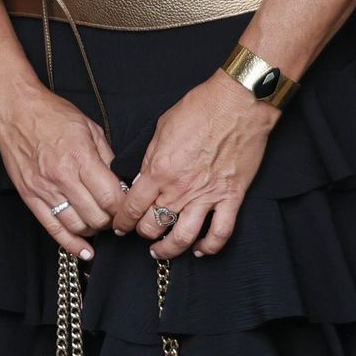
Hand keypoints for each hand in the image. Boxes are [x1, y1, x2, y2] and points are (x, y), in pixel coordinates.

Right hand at [0, 79, 124, 260]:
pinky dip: (72, 245)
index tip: (130, 206)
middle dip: (112, 220)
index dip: (126, 207)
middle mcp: (62, 177)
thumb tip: (122, 182)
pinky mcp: (30, 197)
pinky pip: (53, 229)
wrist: (15, 110)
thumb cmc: (52, 114)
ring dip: (94, 229)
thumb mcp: (89, 127)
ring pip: (78, 226)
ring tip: (99, 221)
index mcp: (81, 157)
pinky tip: (86, 250)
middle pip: (97, 217)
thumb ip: (107, 157)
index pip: (111, 198)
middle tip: (115, 213)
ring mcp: (44, 189)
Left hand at [116, 72, 277, 259]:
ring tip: (162, 251)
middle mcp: (181, 188)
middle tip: (141, 234)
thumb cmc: (199, 108)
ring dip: (170, 249)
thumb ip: (151, 156)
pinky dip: (210, 247)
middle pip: (155, 224)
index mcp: (159, 169)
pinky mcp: (232, 198)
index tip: (119, 225)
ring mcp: (207, 195)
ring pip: (184, 237)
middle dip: (143, 233)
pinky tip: (200, 249)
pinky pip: (220, 233)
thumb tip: (143, 176)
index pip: (133, 205)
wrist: (237, 104)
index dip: (122, 220)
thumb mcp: (162, 128)